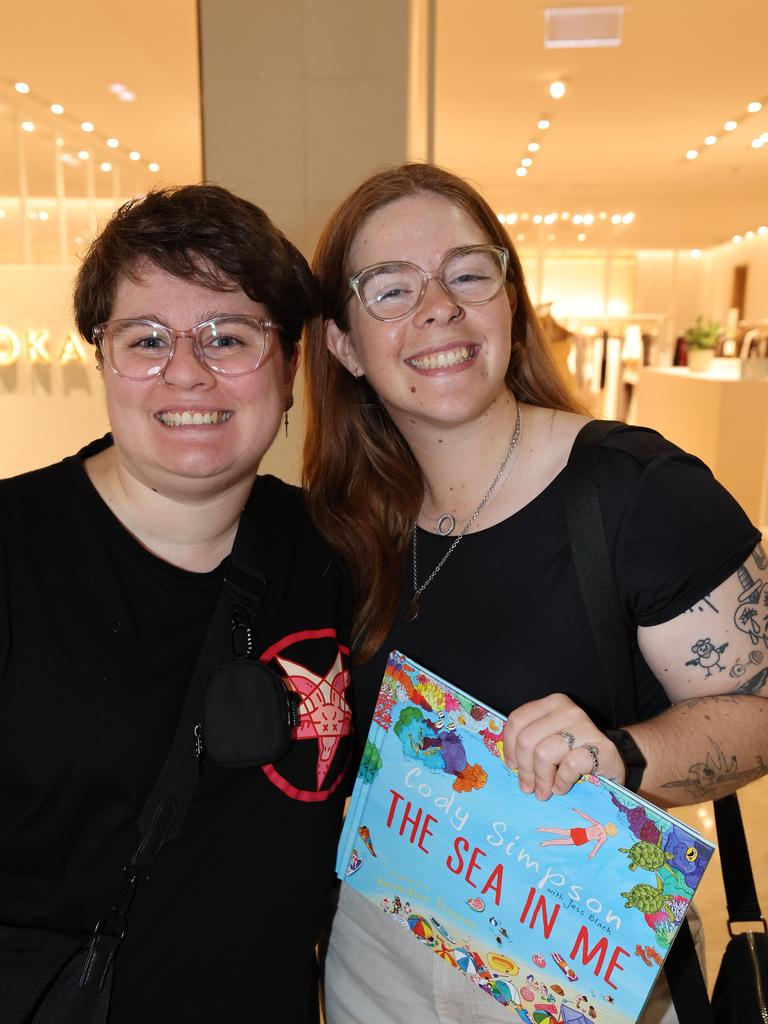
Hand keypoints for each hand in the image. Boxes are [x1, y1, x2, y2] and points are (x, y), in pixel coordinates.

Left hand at [502, 693, 623, 799]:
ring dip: (542, 779)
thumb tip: (510, 763)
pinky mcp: (601, 748)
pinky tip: (562, 787)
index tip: (512, 766)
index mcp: (551, 704)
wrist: (613, 759)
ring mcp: (585, 727)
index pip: (517, 721)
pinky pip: (569, 766)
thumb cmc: (575, 751)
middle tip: (528, 787)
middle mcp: (567, 711)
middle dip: (524, 769)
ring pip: (544, 753)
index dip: (510, 747)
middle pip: (527, 740)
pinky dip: (561, 781)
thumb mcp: (550, 739)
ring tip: (545, 791)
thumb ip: (531, 742)